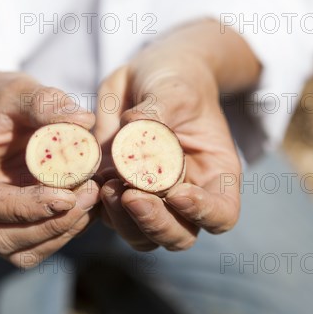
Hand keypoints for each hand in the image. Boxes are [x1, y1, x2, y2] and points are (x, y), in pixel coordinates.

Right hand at [0, 70, 99, 267]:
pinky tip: (86, 205)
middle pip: (1, 236)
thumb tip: (83, 122)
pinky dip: (64, 232)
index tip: (66, 197)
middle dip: (51, 222)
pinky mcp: (4, 231)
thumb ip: (44, 102)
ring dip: (62, 230)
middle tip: (90, 193)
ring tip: (92, 196)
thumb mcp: (17, 89)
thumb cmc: (1, 101)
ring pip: (21, 251)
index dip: (25, 206)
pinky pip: (34, 248)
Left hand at [94, 21, 257, 250]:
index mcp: (215, 174)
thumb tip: (134, 132)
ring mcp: (152, 199)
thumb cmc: (175, 81)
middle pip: (179, 236)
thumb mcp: (173, 89)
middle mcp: (186, 195)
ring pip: (141, 236)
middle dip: (155, 222)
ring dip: (123, 220)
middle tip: (131, 195)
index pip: (221, 214)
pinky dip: (99, 207)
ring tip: (107, 185)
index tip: (177, 192)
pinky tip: (91, 179)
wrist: (150, 77)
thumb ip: (158, 112)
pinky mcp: (119, 193)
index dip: (202, 213)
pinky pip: (109, 216)